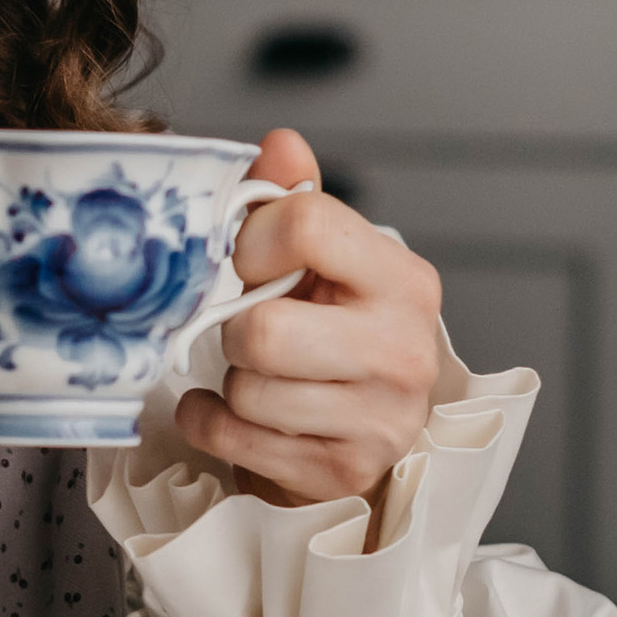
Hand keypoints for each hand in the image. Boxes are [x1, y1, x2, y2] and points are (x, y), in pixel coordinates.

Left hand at [176, 126, 450, 516]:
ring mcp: (380, 420)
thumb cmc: (335, 338)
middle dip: (236, 331)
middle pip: (263, 330)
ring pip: (246, 390)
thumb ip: (296, 201)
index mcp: (404, 280)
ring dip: (232, 383)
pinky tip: (235, 413)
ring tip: (259, 377)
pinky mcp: (342, 472)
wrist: (361, 437)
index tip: (247, 262)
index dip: (251, 240)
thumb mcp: (325, 265)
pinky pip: (232, 436)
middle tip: (250, 332)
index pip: (307, 225)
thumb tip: (280, 143)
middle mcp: (403, 349)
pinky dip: (212, 422)